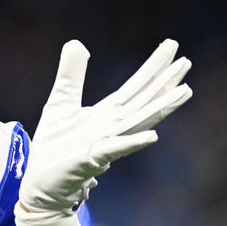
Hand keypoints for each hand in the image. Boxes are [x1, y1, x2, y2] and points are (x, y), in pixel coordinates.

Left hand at [19, 39, 191, 212]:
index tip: (171, 47)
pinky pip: (113, 151)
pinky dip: (131, 143)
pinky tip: (152, 136)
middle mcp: (112, 128)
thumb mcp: (60, 102)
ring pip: (137, 124)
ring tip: (185, 91)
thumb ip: (70, 75)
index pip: (134, 87)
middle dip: (164, 83)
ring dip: (161, 108)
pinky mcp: (89, 161)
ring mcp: (104, 144)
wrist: (40, 183)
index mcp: (106, 114)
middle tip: (186, 62)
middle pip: (142, 101)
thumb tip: (76, 42)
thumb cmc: (54, 147)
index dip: (152, 67)